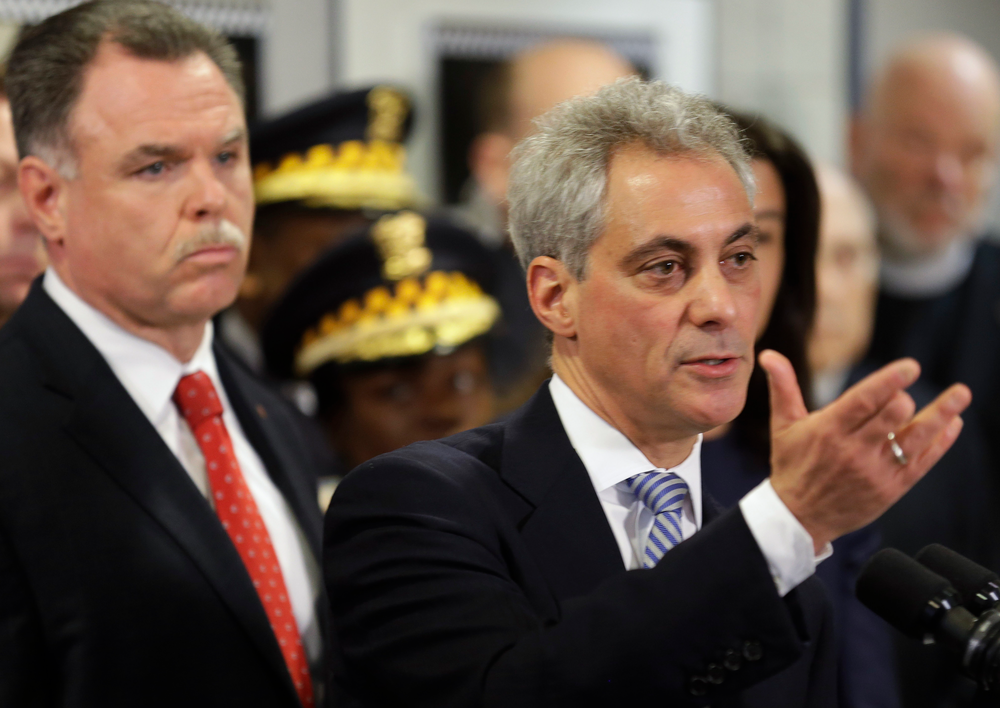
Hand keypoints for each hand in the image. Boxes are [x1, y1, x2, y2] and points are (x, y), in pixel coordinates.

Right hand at [759, 350, 970, 552]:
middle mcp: (854, 450)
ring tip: (961, 394)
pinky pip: (923, 462)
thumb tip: (769, 354)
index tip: (911, 366)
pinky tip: (952, 424)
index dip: (890, 381)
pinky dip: (941, 442)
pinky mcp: (891, 489)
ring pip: (915, 438)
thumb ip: (782, 387)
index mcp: (828, 430)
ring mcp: (875, 471)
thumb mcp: (783, 425)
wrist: (799, 517)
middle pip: (893, 416)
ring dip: (941, 414)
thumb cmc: (792, 465)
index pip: (864, 399)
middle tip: (910, 389)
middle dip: (906, 398)